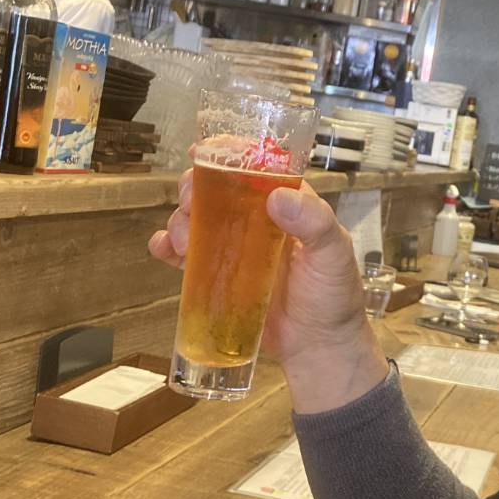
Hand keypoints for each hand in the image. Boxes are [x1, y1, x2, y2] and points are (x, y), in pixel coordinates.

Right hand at [148, 170, 386, 412]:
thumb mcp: (333, 254)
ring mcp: (236, 249)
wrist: (320, 349)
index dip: (230, 154)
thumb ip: (314, 222)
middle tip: (189, 200)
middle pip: (217, 190)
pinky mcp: (220, 276)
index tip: (206, 150)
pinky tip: (164, 250)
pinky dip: (168, 247)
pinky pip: (186, 256)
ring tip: (182, 239)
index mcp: (290, 205)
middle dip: (195, 188)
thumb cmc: (334, 298)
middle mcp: (259, 221)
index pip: (257, 169)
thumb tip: (278, 197)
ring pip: (197, 219)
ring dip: (180, 220)